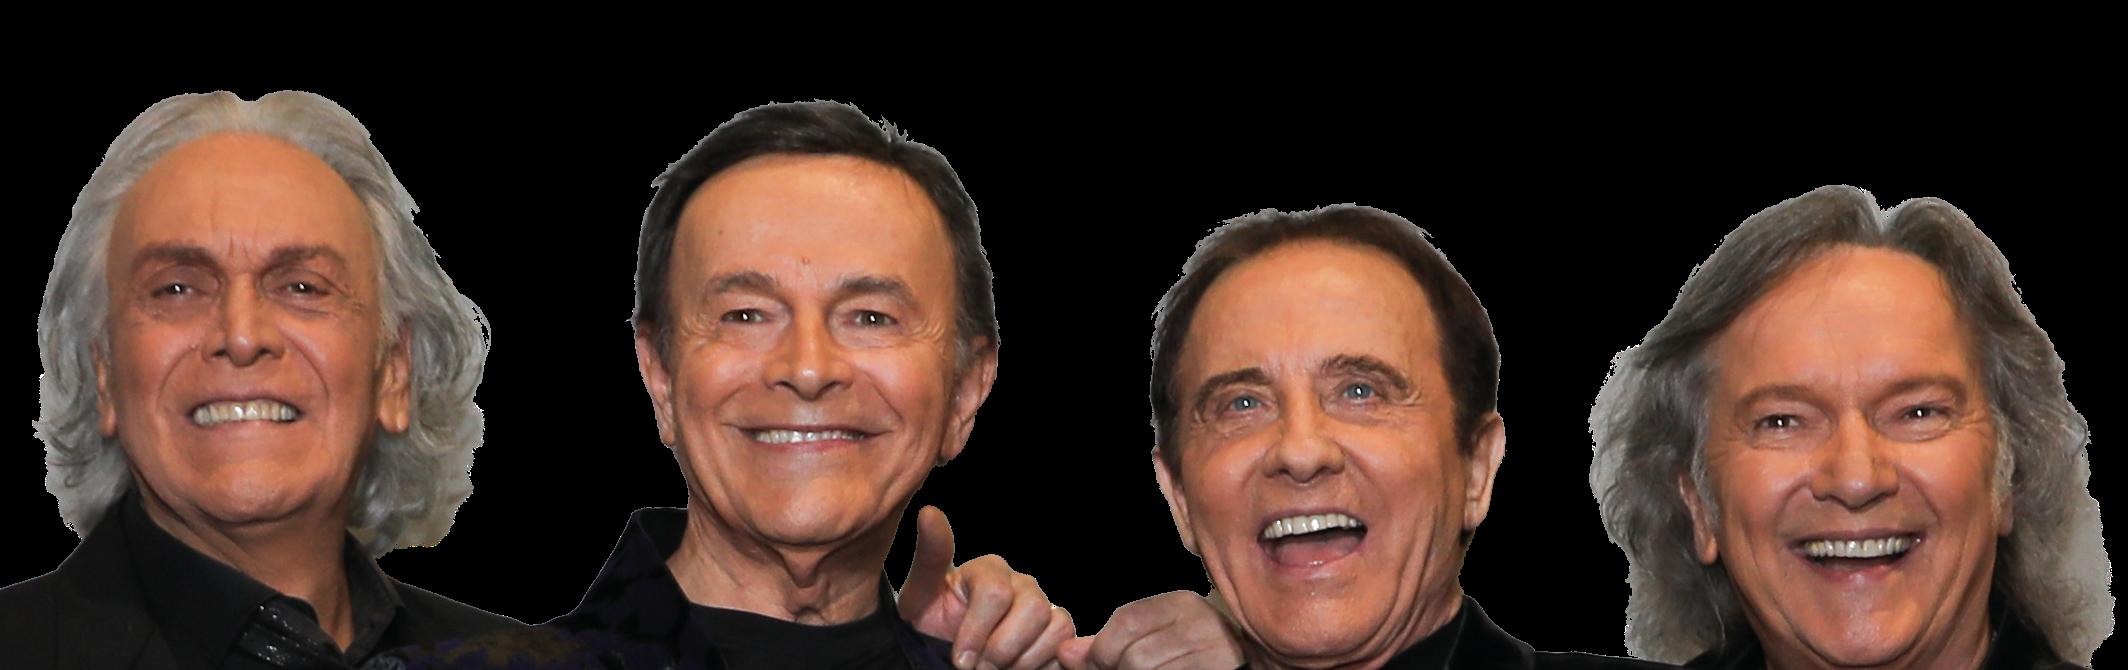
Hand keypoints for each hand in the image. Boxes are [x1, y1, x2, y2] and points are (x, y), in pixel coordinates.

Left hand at [900, 506, 1075, 669]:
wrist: (942, 650)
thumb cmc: (933, 622)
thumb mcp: (920, 596)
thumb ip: (930, 558)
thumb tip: (929, 513)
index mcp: (990, 570)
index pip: (996, 593)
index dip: (977, 632)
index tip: (959, 659)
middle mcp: (1022, 584)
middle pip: (1034, 609)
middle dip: (1003, 649)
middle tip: (979, 668)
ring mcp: (1044, 608)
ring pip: (1056, 627)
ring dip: (1023, 660)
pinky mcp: (1057, 634)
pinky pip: (1066, 646)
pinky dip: (1042, 665)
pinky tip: (1015, 669)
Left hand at [1056, 591, 1244, 669]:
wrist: (1243, 657)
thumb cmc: (1188, 650)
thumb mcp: (1150, 635)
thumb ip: (1106, 643)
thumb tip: (1065, 652)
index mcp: (1180, 603)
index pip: (1126, 622)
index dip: (1103, 650)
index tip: (1101, 663)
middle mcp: (1201, 622)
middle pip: (1136, 656)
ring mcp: (1216, 652)